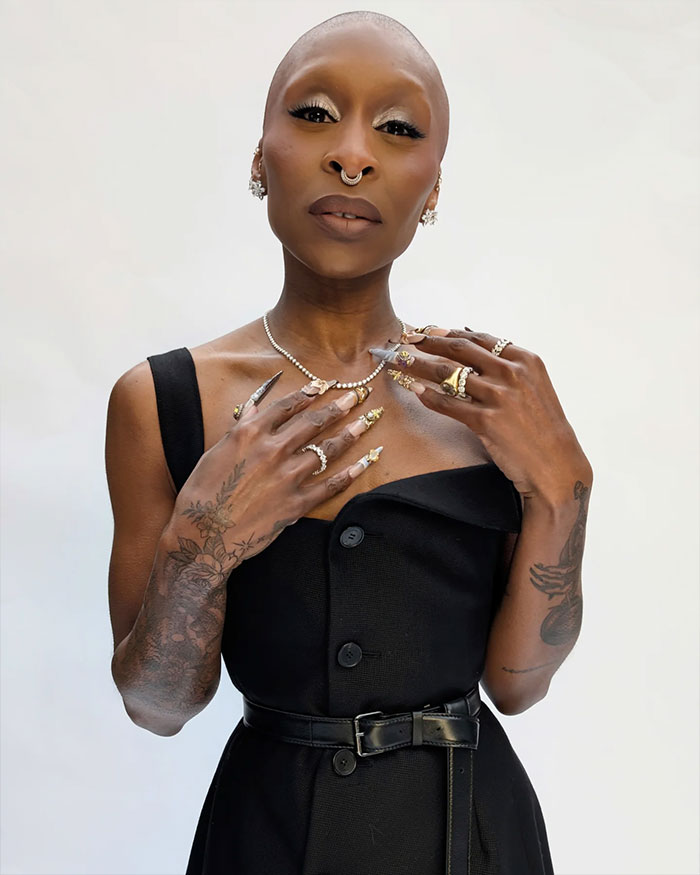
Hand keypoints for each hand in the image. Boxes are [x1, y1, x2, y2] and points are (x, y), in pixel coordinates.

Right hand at [170, 378, 384, 572]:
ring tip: (366, 420)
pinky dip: (352, 472)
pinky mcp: (297, 503)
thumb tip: (255, 408)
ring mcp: (288, 476)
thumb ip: (241, 428)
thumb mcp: (217, 451)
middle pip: (314, 422)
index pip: (287, 405)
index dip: (308, 393)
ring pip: (328, 448)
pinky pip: (332, 484)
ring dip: (351, 432)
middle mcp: (274, 449)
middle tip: (356, 395)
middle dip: (338, 406)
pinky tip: (367, 460)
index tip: (323, 385)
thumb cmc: (202, 492)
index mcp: (251, 433)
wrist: (203, 535)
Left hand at [370, 327, 591, 502]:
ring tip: (399, 362)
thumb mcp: (533, 387)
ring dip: (418, 365)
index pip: (479, 338)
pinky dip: (428, 396)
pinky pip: (448, 404)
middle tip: (406, 339)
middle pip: (459, 349)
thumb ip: (506, 366)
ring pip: (447, 373)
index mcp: (525, 359)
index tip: (427, 329)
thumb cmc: (542, 428)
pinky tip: (414, 390)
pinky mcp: (486, 420)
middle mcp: (512, 373)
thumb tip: (471, 343)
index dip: (448, 332)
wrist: (556, 464)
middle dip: (428, 341)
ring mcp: (499, 396)